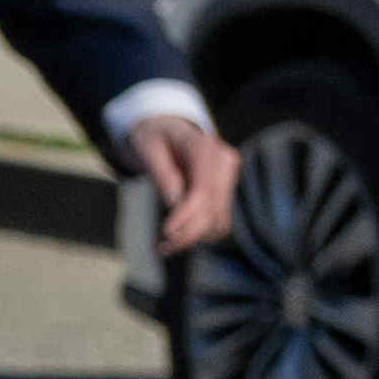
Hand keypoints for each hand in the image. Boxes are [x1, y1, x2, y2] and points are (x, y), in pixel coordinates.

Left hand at [127, 109, 243, 258]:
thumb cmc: (154, 137)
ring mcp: (229, 177)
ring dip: (194, 239)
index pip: (202, 191)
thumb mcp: (149, 149)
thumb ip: (163, 175)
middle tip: (161, 249)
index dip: (187, 216)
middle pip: (213, 209)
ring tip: (165, 247)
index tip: (167, 233)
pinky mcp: (227, 190)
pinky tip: (180, 238)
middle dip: (188, 234)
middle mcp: (224, 162)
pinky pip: (220, 220)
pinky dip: (202, 234)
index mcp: (205, 148)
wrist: (169, 129)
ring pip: (220, 220)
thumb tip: (176, 205)